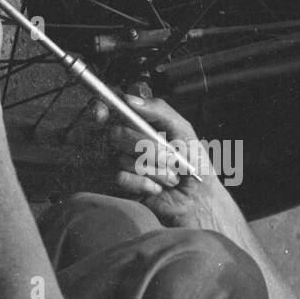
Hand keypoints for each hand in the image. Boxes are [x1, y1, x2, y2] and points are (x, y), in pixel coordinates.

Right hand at [101, 93, 231, 227]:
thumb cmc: (194, 164)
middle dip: (151, 148)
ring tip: (171, 176)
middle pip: (120, 134)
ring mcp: (124, 163)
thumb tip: (131, 100)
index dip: (101, 110)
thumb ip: (159, 110)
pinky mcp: (124, 185)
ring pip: (124, 159)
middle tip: (171, 158)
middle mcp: (129, 142)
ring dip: (155, 169)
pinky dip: (146, 183)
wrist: (199, 198)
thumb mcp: (183, 130)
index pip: (112, 111)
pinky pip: (123, 177)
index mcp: (141, 125)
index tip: (103, 112)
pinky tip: (158, 187)